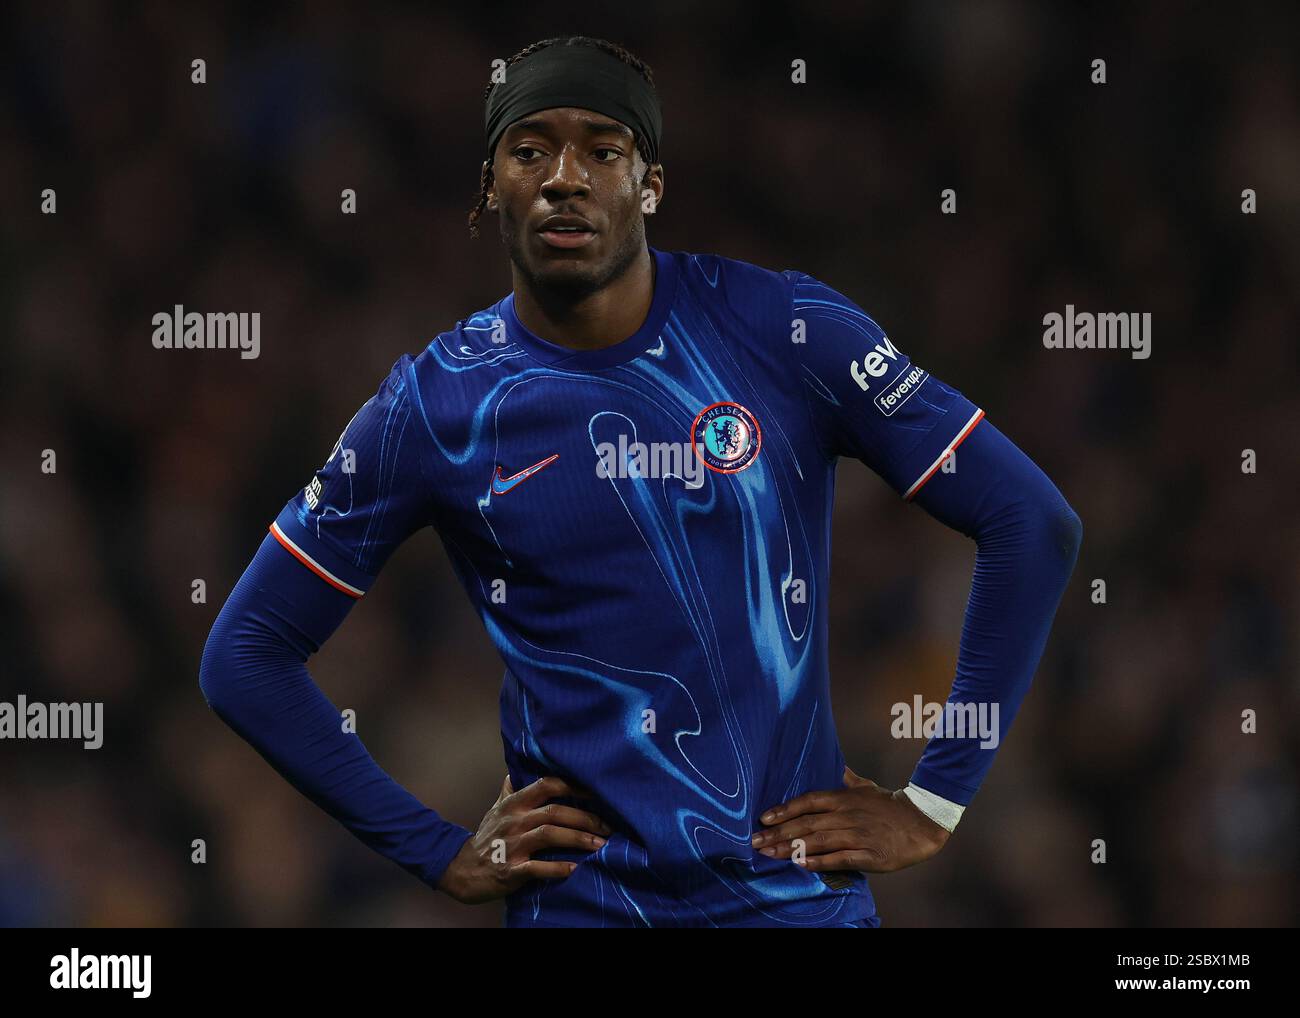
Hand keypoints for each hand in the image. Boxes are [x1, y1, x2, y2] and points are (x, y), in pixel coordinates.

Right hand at [437, 773, 611, 903]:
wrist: (461, 871)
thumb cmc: (486, 838)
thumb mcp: (496, 810)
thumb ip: (510, 791)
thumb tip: (515, 770)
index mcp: (514, 803)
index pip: (547, 784)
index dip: (573, 786)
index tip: (598, 792)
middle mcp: (514, 821)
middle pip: (554, 811)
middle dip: (585, 817)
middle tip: (608, 826)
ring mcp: (512, 845)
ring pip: (550, 835)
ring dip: (578, 839)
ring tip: (601, 845)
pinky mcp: (510, 870)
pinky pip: (537, 867)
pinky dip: (558, 868)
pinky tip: (575, 869)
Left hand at [749, 766, 949, 873]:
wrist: (922, 821)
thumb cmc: (889, 805)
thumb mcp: (865, 786)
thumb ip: (845, 778)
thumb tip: (834, 765)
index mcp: (843, 798)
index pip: (807, 801)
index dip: (784, 809)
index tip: (764, 818)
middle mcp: (846, 815)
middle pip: (806, 823)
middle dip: (777, 833)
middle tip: (755, 841)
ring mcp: (857, 835)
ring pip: (818, 841)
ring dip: (791, 848)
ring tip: (769, 854)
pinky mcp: (869, 854)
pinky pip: (840, 858)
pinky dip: (820, 862)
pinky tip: (802, 865)